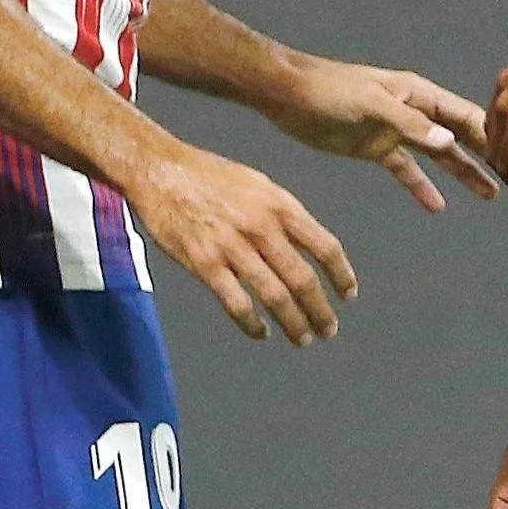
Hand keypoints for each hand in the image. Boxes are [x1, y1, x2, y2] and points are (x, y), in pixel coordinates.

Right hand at [122, 138, 357, 342]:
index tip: (347, 295)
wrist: (160, 170)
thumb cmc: (209, 176)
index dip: (341, 275)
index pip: (325, 246)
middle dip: (320, 310)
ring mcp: (232, 246)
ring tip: (303, 338)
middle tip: (328, 330)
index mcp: (280, 205)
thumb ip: (283, 215)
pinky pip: (236, 303)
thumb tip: (308, 246)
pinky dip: (253, 324)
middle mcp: (261, 227)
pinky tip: (261, 333)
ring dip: (294, 323)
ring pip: (274, 296)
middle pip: (302, 279)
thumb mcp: (258, 184)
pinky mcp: (204, 263)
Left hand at [268, 57, 507, 206]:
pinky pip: (406, 170)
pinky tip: (438, 206)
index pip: (466, 116)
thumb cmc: (331, 90)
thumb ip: (411, 125)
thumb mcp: (373, 105)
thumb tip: (449, 141)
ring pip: (440, 155)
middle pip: (461, 136)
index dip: (494, 137)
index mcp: (419, 93)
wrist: (288, 96)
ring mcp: (397, 130)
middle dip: (490, 157)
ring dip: (464, 174)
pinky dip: (422, 187)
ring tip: (493, 195)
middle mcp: (414, 111)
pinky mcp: (376, 148)